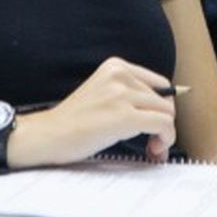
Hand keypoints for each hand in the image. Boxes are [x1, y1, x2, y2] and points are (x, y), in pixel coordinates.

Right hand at [20, 57, 176, 165]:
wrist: (48, 135)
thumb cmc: (73, 121)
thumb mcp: (103, 92)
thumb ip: (129, 92)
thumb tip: (163, 109)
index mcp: (115, 66)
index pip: (159, 84)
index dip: (162, 107)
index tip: (154, 125)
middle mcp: (120, 75)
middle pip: (165, 100)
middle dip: (164, 123)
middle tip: (153, 142)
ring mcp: (122, 94)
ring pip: (167, 113)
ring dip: (165, 134)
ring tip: (152, 147)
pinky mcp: (124, 116)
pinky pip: (163, 125)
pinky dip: (165, 139)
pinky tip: (153, 150)